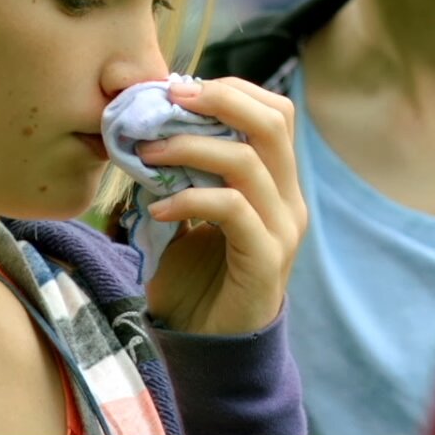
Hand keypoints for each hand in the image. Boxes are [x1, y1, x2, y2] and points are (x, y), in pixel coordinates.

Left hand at [138, 76, 306, 335]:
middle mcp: (288, 201)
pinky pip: (232, 210)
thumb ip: (182, 174)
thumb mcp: (188, 214)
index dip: (230, 90)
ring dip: (190, 148)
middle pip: (273, 122)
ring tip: (146, 153)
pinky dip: (189, 199)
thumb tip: (148, 128)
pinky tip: (156, 207)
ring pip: (249, 161)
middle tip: (168, 98)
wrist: (209, 347)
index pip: (274, 112)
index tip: (178, 87)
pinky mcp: (265, 260)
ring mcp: (282, 230)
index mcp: (276, 183)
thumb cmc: (196, 279)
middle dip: (219, 99)